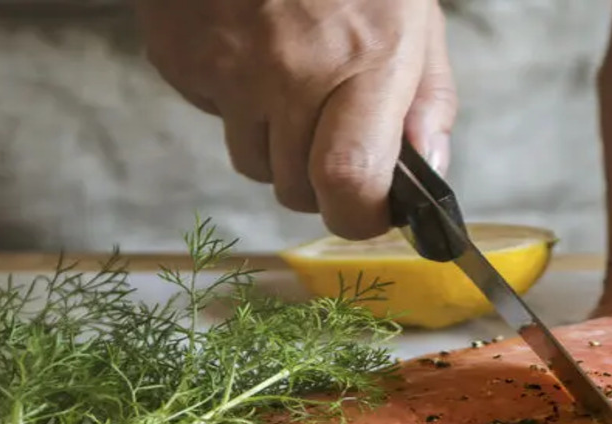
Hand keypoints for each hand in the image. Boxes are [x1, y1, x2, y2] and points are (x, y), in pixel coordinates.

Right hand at [134, 0, 456, 239]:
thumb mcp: (413, 13)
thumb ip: (428, 98)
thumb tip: (429, 173)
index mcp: (368, 58)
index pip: (349, 182)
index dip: (358, 216)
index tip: (369, 209)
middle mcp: (295, 70)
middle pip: (296, 189)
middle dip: (317, 182)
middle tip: (330, 132)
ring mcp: (231, 68)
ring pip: (252, 164)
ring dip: (273, 145)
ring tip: (288, 80)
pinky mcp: (182, 60)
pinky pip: (213, 119)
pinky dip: (233, 103)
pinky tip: (248, 52)